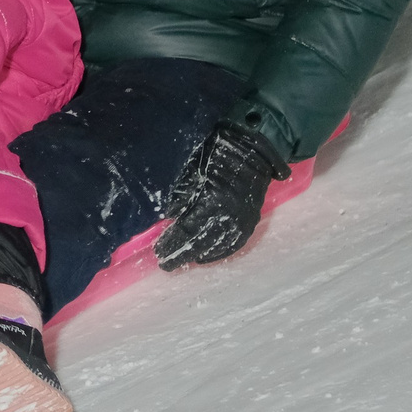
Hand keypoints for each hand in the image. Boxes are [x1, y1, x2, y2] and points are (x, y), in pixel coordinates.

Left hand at [153, 121, 288, 268]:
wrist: (253, 148)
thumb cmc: (217, 154)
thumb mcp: (193, 171)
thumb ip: (181, 195)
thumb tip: (170, 217)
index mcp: (211, 201)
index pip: (187, 229)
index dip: (172, 241)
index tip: (158, 250)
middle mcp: (228, 216)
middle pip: (200, 242)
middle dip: (181, 253)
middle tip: (165, 264)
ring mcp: (242, 221)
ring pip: (217, 246)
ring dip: (198, 255)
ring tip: (183, 261)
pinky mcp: (250, 221)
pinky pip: (234, 243)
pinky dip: (219, 252)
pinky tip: (206, 256)